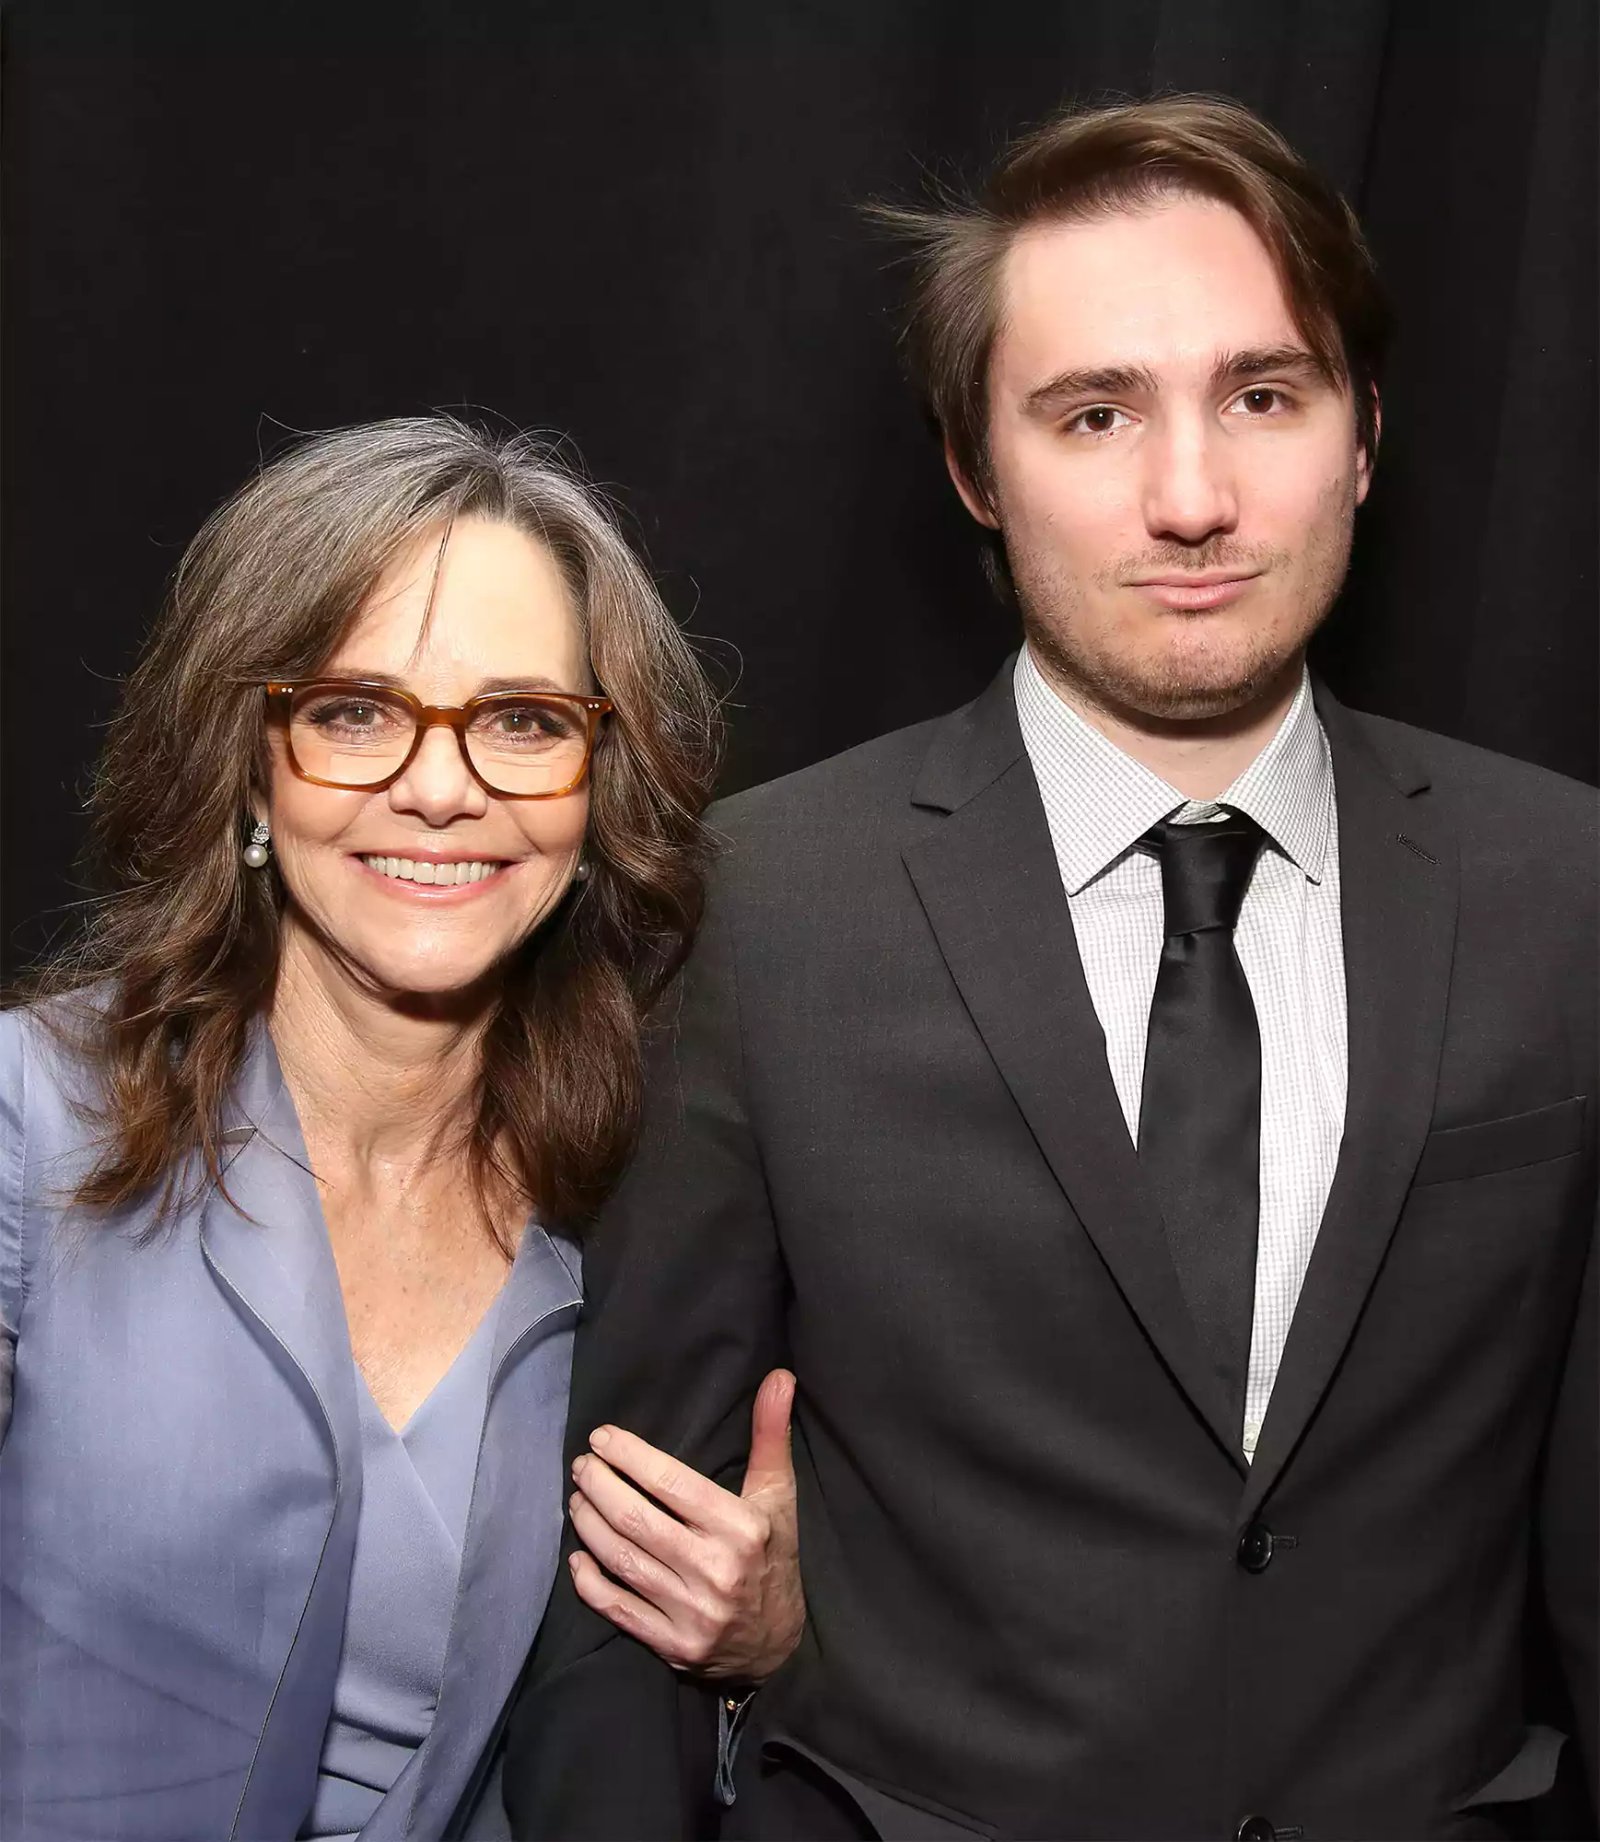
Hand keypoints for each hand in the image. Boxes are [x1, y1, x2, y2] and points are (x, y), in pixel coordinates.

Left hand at [567, 1368, 805, 1680]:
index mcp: (741, 1528)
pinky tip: (577, 1558)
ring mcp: (692, 1613)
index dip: (629, 1456)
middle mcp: (715, 1571)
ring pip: (622, 1560)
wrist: (780, 1646)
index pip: (671, 1483)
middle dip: (599, 1486)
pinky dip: (590, 1583)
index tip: (601, 1438)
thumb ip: (771, 1434)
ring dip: (589, 1525)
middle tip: (582, 1465)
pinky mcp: (673, 1645)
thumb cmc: (774, 1555)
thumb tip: (779, 1377)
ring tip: (576, 1499)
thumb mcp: (778, 1494)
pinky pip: (618, 1610)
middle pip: (636, 1520)